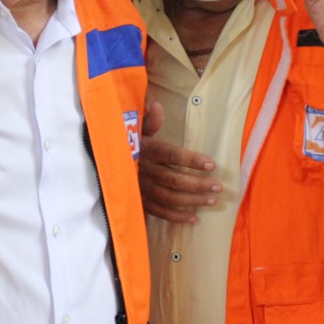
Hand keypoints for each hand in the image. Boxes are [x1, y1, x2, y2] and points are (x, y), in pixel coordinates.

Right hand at [138, 101, 220, 222]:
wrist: (105, 161)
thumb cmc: (128, 143)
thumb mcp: (136, 129)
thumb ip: (149, 120)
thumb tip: (157, 105)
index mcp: (146, 150)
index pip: (171, 155)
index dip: (191, 160)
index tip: (212, 164)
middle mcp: (143, 171)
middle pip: (173, 179)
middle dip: (197, 184)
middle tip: (218, 186)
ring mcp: (141, 188)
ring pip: (169, 197)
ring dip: (191, 200)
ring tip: (212, 200)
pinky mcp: (140, 202)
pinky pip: (159, 212)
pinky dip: (176, 217)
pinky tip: (194, 218)